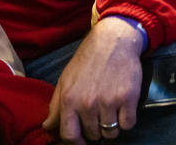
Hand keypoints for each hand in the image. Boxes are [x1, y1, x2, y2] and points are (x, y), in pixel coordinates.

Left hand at [42, 17, 144, 143]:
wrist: (112, 42)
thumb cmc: (87, 61)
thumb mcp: (65, 80)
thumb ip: (55, 106)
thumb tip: (47, 127)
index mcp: (69, 99)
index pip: (69, 136)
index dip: (75, 142)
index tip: (81, 140)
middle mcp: (87, 103)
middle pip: (92, 135)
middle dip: (94, 129)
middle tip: (97, 112)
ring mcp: (108, 102)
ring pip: (111, 133)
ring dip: (111, 125)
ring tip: (109, 107)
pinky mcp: (128, 99)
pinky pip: (127, 125)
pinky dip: (126, 119)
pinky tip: (121, 105)